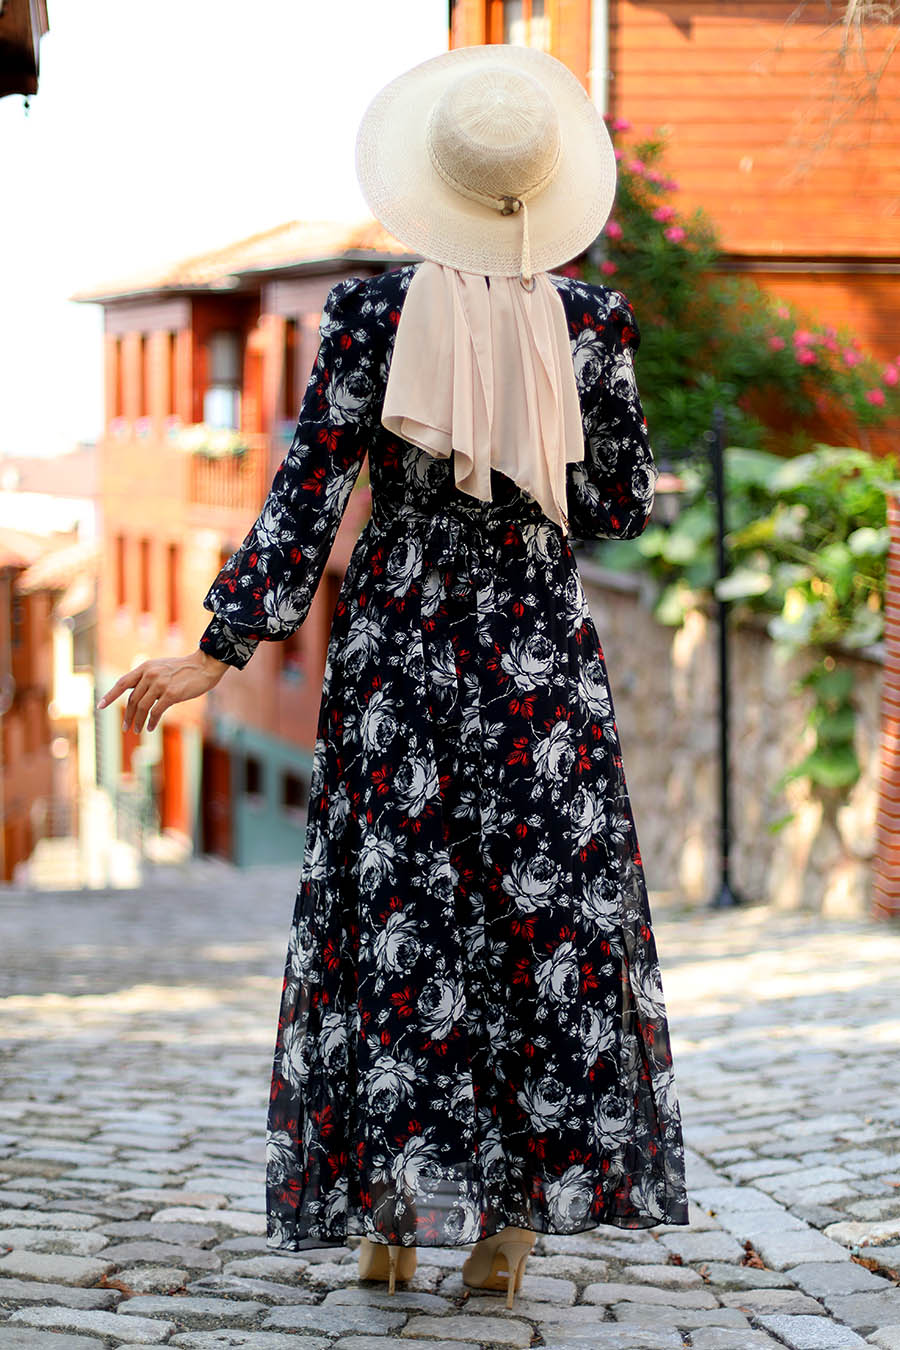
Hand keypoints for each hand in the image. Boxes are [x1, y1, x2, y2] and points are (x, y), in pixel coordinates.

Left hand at [96, 649, 229, 732]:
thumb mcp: (162, 668)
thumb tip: (136, 695)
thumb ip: (148, 678)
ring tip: (137, 730)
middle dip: (127, 716)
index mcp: (145, 667)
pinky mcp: (171, 694)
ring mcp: (160, 684)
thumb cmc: (185, 669)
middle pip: (132, 700)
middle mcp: (150, 675)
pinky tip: (150, 727)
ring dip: (137, 721)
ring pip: (142, 708)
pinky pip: (156, 712)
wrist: (204, 665)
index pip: (122, 683)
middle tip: (126, 727)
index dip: (110, 695)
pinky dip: (151, 722)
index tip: (99, 706)